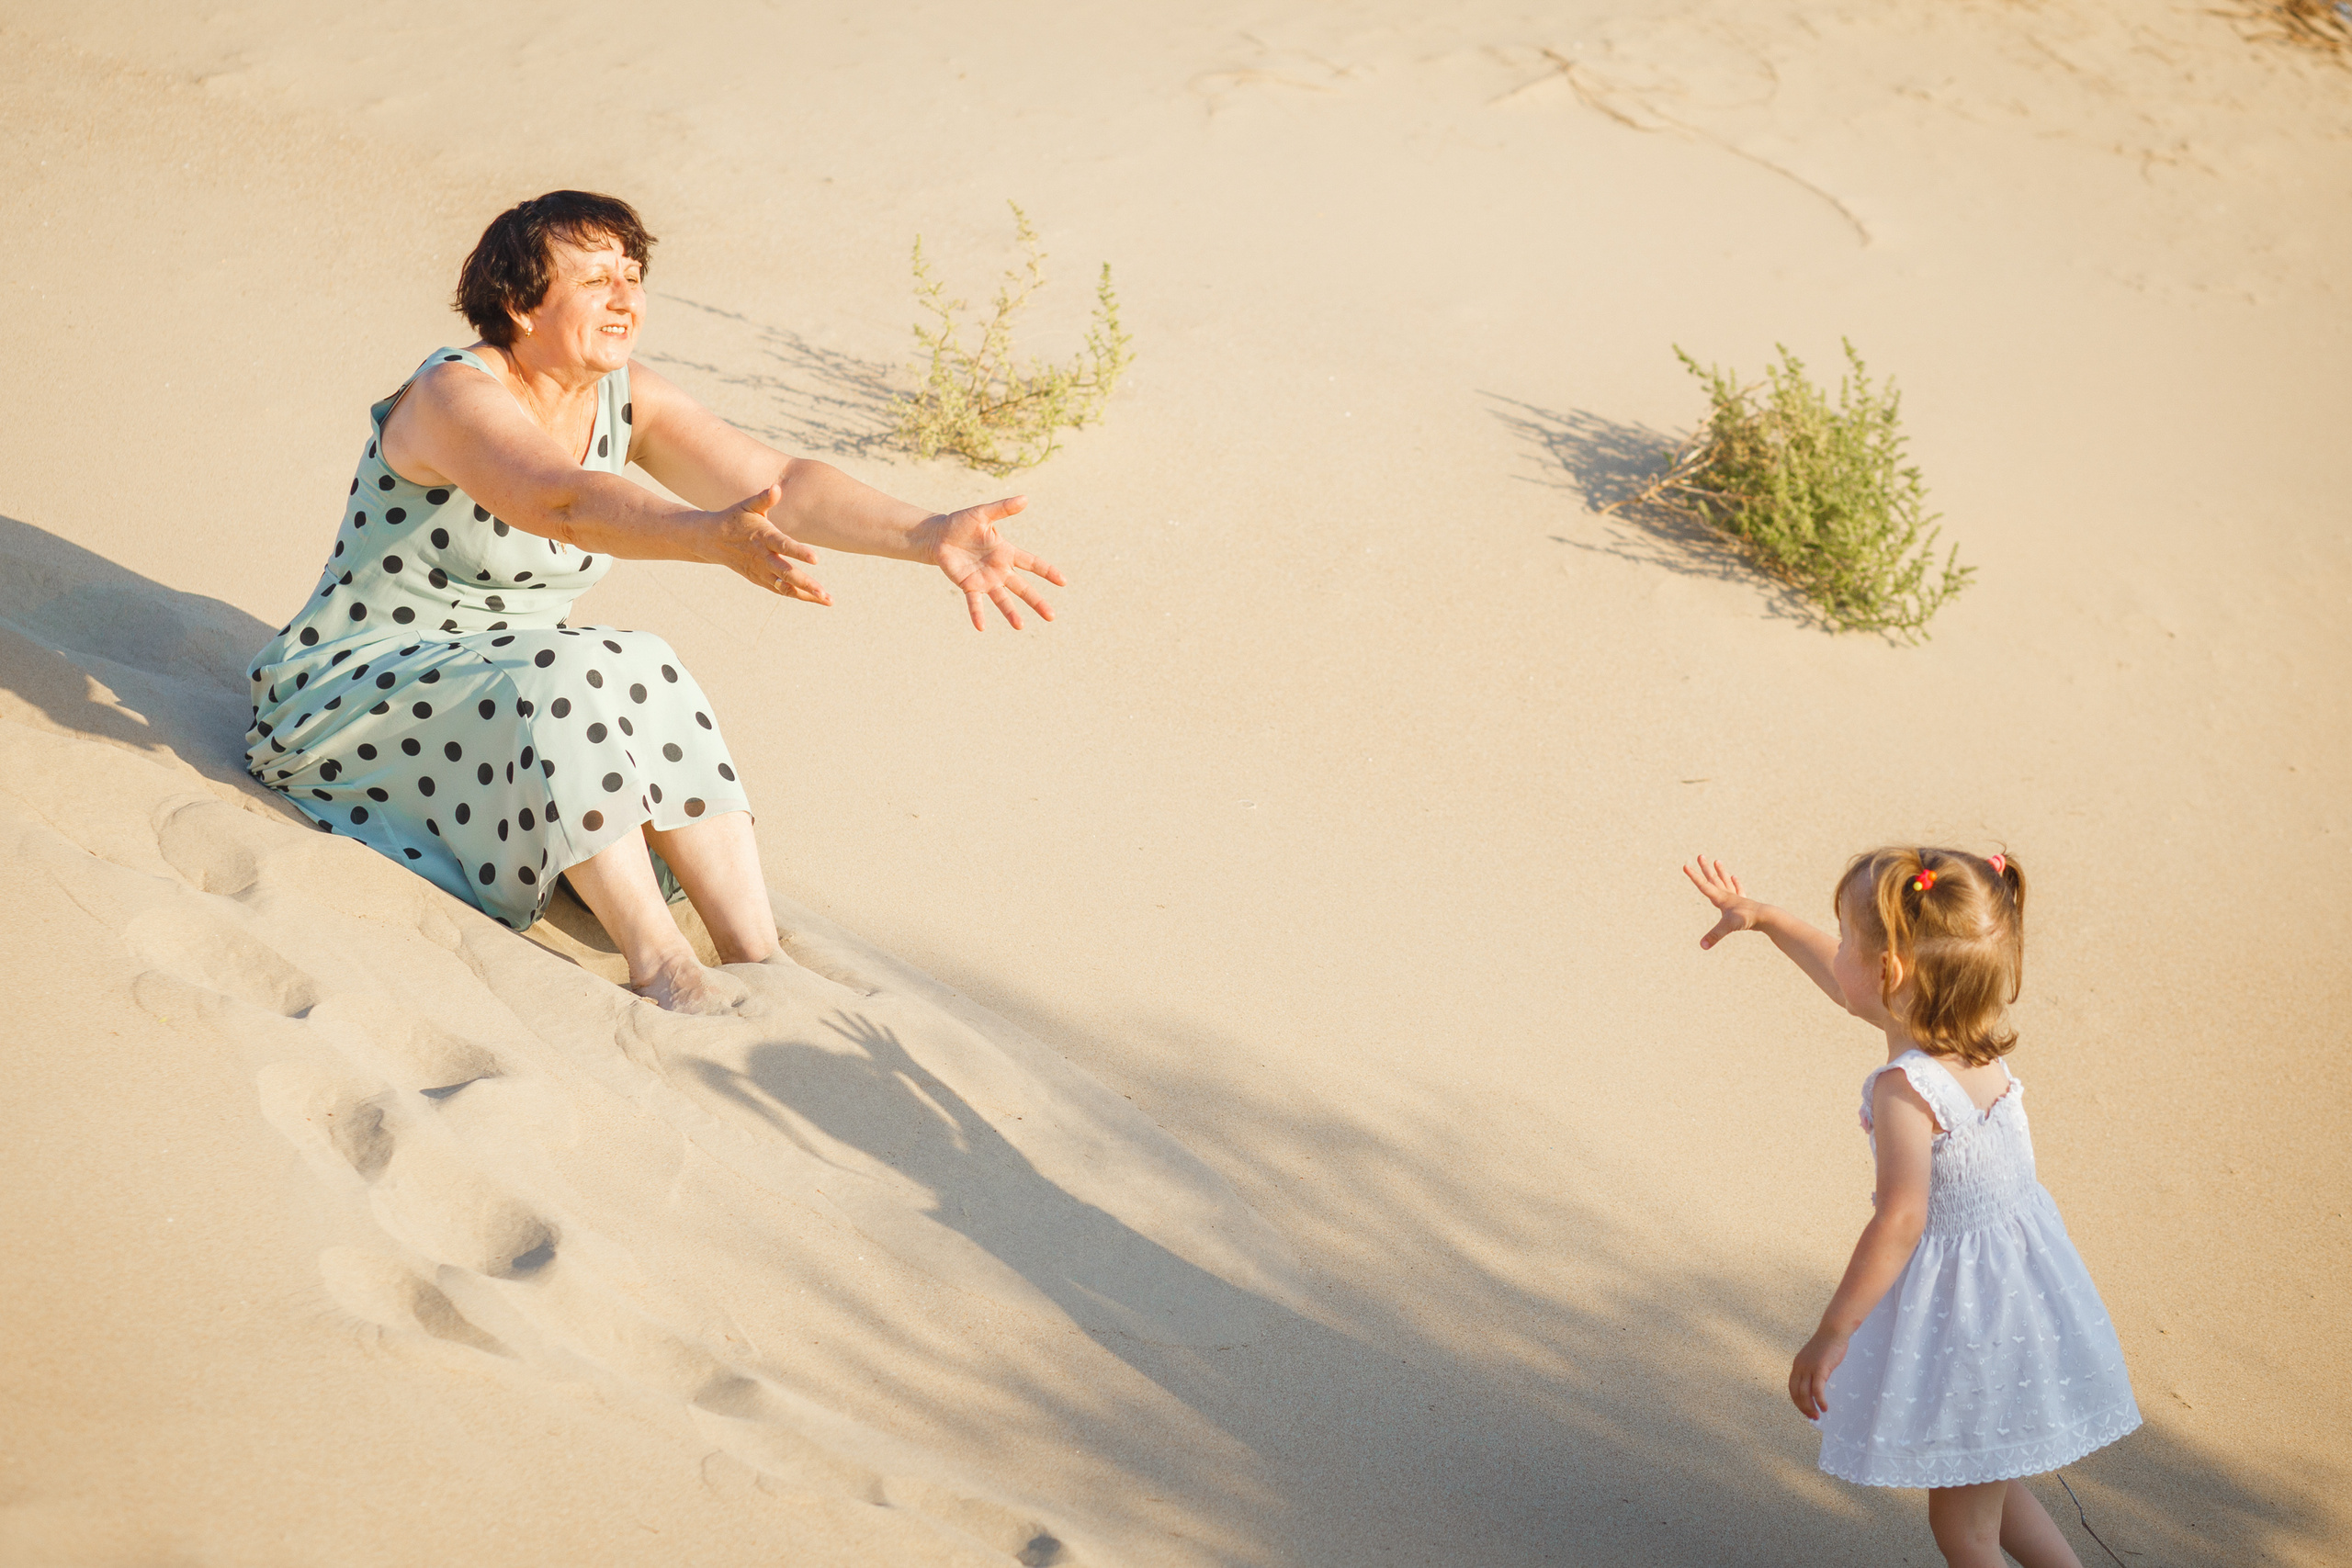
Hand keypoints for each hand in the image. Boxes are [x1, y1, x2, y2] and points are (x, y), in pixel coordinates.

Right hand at [710, 483, 829, 604]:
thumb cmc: (735, 518)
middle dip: (807, 584)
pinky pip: (780, 590)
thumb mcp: (747, 506)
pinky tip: (814, 599)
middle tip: (825, 594)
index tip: (816, 559)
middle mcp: (762, 557)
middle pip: (786, 573)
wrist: (711, 540)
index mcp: (763, 537)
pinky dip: (796, 595)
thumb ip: (764, 499)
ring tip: (828, 600)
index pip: (783, 545)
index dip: (799, 552)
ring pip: (785, 586)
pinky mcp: (759, 579)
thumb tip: (776, 488)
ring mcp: (760, 571)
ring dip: (806, 594)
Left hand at [928, 495, 1065, 629]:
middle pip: (1023, 588)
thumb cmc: (961, 523)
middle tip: (1051, 616)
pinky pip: (975, 602)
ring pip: (1002, 599)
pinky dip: (978, 614)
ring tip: (1020, 626)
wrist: (939, 536)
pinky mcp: (969, 586)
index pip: (1032, 563)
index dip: (1047, 572)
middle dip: (1037, 601)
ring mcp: (985, 580)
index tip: (1063, 582)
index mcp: (1006, 553)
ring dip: (1011, 613)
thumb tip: (1025, 498)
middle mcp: (999, 570)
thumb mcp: (983, 513)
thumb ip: (1003, 508)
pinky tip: (981, 627)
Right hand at [1683, 856, 1766, 949]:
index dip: (1694, 876)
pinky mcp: (1744, 902)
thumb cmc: (1746, 919)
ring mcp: (1737, 897)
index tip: (1685, 865)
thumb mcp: (1728, 927)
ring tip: (1717, 862)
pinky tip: (1734, 877)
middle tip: (1700, 856)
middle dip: (1706, 868)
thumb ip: (1714, 935)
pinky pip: (1738, 889)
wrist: (1766, 916)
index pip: (1704, 885)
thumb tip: (1702, 946)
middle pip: (1714, 879)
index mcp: (1721, 898)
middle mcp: (1727, 895)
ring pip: (1726, 881)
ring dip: (1721, 872)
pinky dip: (1735, 883)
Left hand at [1789, 1326, 1848, 1419]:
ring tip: (1817, 1416)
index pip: (1792, 1387)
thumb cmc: (1828, 1345)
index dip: (1797, 1401)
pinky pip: (1817, 1390)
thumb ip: (1813, 1370)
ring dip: (1810, 1407)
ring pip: (1805, 1393)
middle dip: (1803, 1407)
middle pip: (1796, 1393)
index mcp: (1797, 1365)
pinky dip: (1820, 1401)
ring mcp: (1809, 1368)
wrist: (1833, 1331)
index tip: (1805, 1410)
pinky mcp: (1820, 1369)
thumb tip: (1816, 1384)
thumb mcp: (1815, 1358)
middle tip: (1812, 1417)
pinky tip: (1824, 1408)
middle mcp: (1800, 1367)